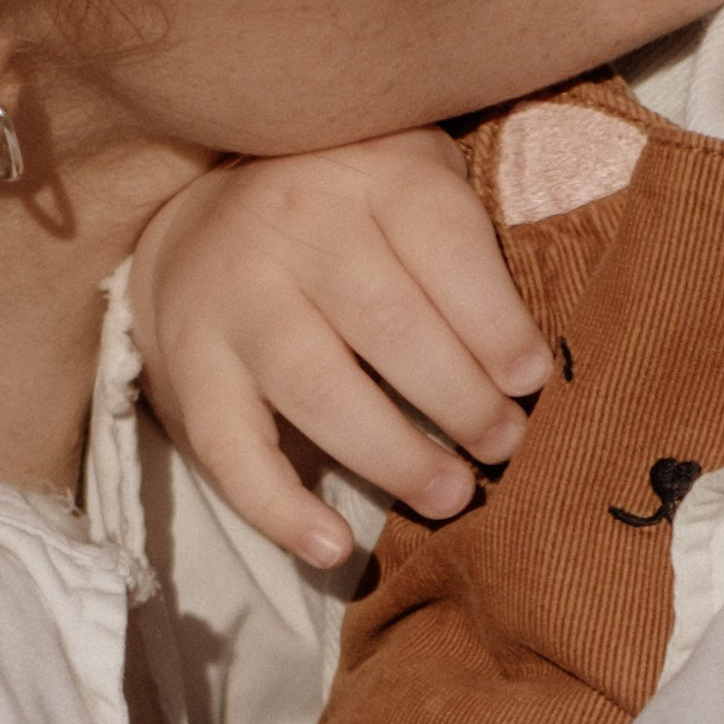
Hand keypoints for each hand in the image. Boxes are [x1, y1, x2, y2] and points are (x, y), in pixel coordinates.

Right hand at [130, 130, 551, 568]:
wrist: (197, 207)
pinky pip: (231, 449)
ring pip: (321, 389)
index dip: (496, 321)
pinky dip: (281, 509)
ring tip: (452, 495)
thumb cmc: (348, 207)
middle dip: (463, 401)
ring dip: (396, 457)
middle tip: (506, 447)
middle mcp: (295, 226)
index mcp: (370, 176)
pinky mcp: (189, 364)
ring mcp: (237, 298)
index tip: (532, 379)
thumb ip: (469, 245)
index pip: (444, 243)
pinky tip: (335, 548)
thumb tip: (534, 368)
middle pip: (391, 324)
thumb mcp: (414, 177)